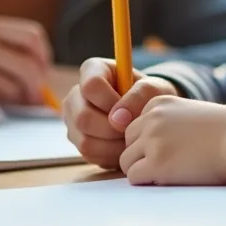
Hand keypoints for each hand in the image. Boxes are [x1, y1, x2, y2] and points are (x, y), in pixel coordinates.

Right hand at [0, 16, 51, 104]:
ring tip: (17, 101)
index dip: (44, 55)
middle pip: (31, 60)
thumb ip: (3, 48)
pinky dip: (6, 102)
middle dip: (39, 82)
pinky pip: (3, 93)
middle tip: (36, 96)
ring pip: (20, 80)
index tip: (42, 71)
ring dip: (23, 96)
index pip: (32, 35)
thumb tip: (41, 73)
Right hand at [62, 57, 178, 168]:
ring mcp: (73, 119)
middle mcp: (76, 94)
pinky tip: (122, 146)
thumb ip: (139, 96)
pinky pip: (88, 154)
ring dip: (112, 145)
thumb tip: (118, 118)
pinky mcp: (77, 140)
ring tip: (130, 138)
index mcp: (92, 70)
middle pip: (82, 117)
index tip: (127, 108)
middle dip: (112, 129)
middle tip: (131, 129)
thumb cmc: (149, 96)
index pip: (91, 86)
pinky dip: (109, 155)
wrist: (147, 114)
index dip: (110, 101)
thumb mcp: (153, 89)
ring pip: (84, 140)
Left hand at [121, 97, 225, 185]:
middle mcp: (151, 119)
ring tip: (169, 174)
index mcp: (159, 103)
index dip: (148, 142)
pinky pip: (134, 177)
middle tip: (166, 165)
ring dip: (143, 170)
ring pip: (126, 161)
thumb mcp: (190, 113)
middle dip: (141, 156)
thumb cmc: (225, 131)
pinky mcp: (156, 164)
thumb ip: (168, 123)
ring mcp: (152, 141)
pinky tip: (169, 180)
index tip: (169, 149)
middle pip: (127, 143)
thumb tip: (150, 147)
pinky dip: (147, 182)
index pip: (135, 125)